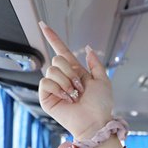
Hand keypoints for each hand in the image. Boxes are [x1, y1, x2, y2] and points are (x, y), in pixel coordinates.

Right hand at [38, 22, 113, 140]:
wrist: (95, 121)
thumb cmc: (101, 105)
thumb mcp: (103, 80)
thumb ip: (95, 63)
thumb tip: (88, 49)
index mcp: (75, 72)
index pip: (62, 51)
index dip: (53, 38)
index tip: (44, 26)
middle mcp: (63, 78)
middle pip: (57, 59)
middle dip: (70, 72)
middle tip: (79, 87)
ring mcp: (54, 87)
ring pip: (52, 70)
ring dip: (66, 82)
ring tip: (74, 95)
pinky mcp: (46, 97)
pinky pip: (46, 82)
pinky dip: (58, 89)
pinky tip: (66, 99)